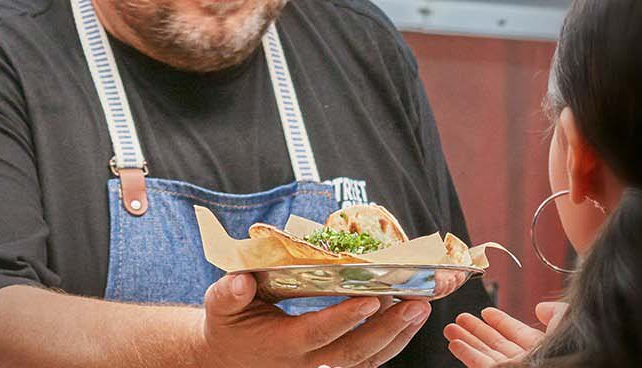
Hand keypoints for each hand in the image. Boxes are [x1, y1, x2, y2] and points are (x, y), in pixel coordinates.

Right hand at [202, 274, 431, 367]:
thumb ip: (228, 294)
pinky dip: (391, 343)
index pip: (317, 333)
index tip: (371, 300)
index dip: (344, 319)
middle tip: (414, 303)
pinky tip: (409, 320)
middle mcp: (306, 362)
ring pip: (366, 361)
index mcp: (281, 344)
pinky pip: (367, 362)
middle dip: (387, 329)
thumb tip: (241, 281)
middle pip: (353, 352)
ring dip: (397, 337)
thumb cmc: (229, 326)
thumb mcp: (220, 308)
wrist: (229, 359)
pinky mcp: (332, 367)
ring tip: (421, 309)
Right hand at [443, 302, 567, 367]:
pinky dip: (466, 354)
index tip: (486, 312)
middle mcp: (525, 360)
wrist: (570, 366)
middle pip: (496, 343)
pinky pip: (480, 365)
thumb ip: (554, 314)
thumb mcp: (566, 324)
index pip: (516, 333)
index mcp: (541, 348)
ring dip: (466, 340)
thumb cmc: (572, 350)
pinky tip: (455, 342)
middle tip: (460, 318)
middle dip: (476, 330)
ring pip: (484, 354)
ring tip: (450, 328)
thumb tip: (540, 307)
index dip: (500, 321)